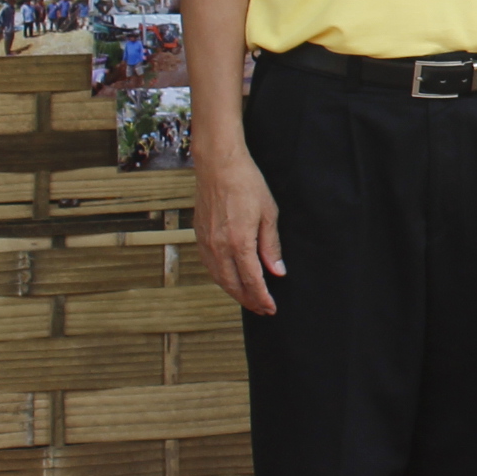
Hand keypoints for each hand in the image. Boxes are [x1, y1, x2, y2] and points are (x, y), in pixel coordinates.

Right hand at [196, 149, 284, 316]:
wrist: (218, 166)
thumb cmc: (247, 185)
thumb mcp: (268, 214)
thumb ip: (271, 246)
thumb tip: (277, 271)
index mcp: (238, 242)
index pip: (252, 280)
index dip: (262, 297)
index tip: (271, 307)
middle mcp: (218, 247)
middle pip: (233, 284)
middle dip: (248, 300)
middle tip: (262, 309)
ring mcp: (206, 242)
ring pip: (219, 277)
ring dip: (234, 292)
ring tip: (248, 300)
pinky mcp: (199, 236)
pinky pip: (209, 265)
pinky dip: (221, 278)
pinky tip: (230, 280)